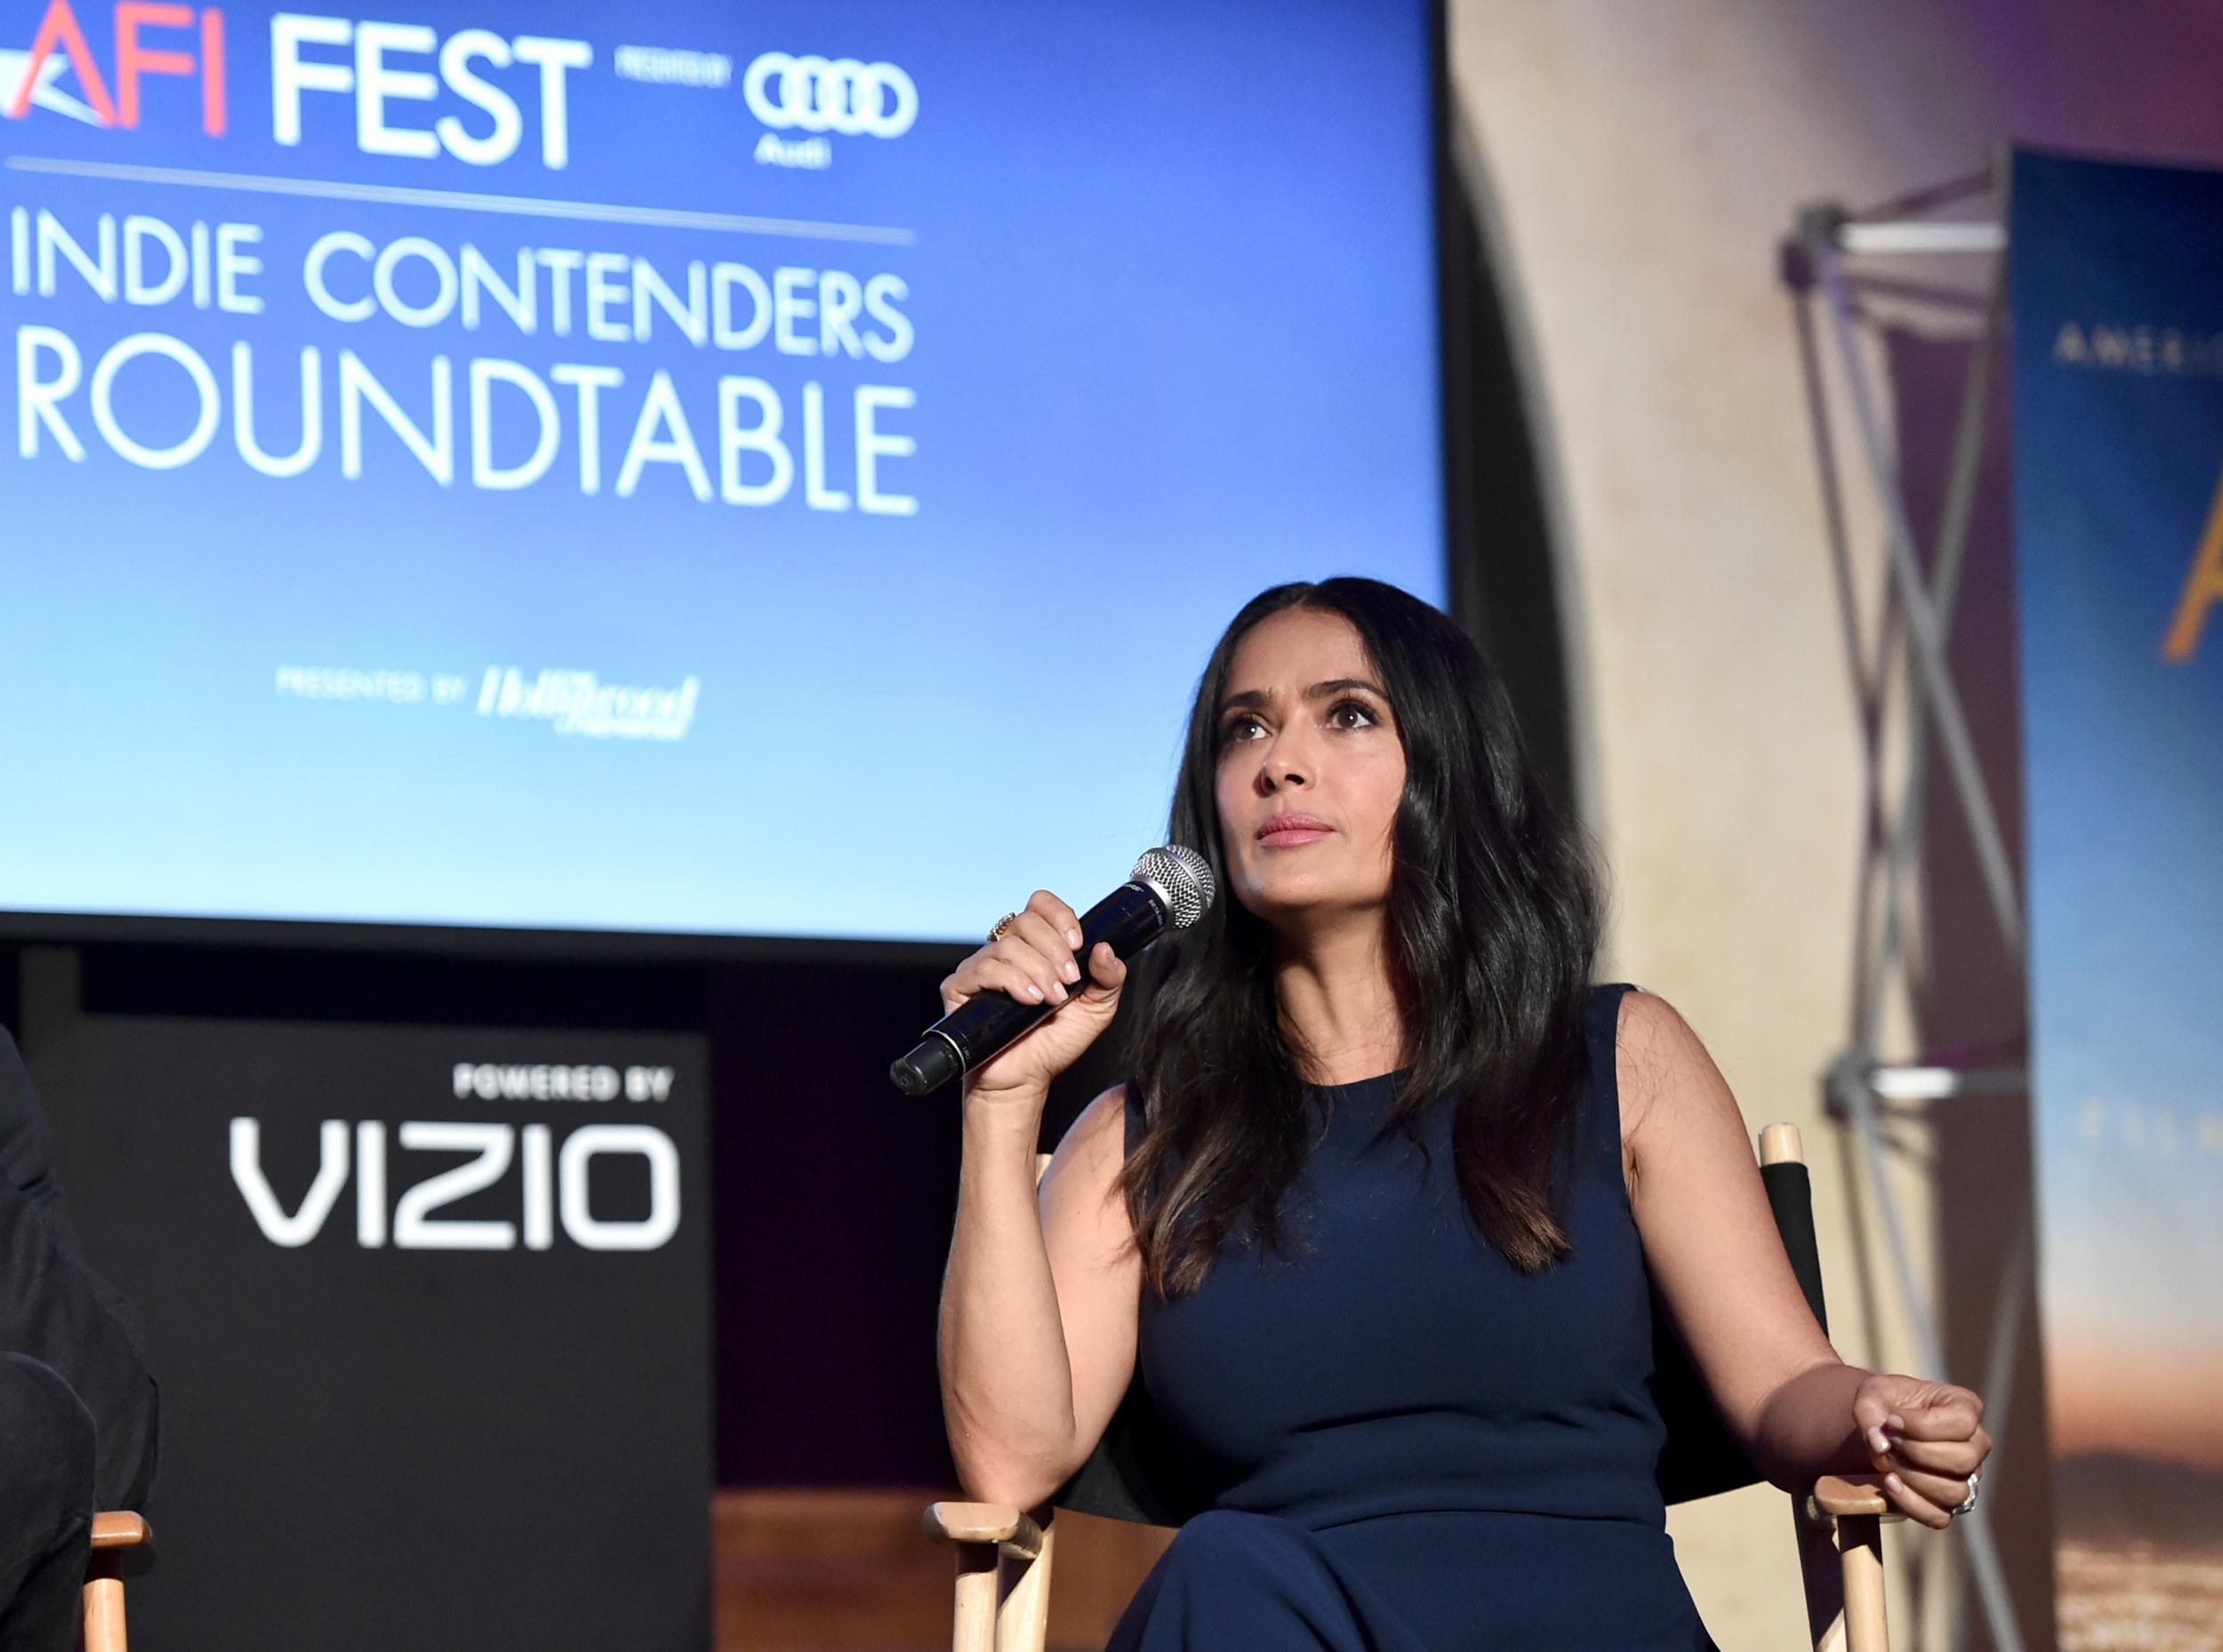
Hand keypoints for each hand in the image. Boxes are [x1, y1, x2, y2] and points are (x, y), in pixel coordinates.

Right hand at [939, 890, 1128, 1108]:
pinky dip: (1013, 982)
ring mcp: (981, 967)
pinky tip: (1030, 1001)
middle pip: (1026, 920)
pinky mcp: (960, 987)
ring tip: (1051, 1000)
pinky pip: (984, 968)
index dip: (1060, 917)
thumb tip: (1105, 947)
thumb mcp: (1097, 1009)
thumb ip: (1109, 977)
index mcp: (1037, 946)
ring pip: (1009, 945)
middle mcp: (1007, 950)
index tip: (1078, 943)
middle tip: (1069, 981)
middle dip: (1054, 950)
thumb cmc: (1055, 1043)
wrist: (1026, 1079)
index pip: (1041, 905)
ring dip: (1038, 971)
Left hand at [1851, 1373, 1990, 1529]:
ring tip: (1888, 1460)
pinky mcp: (1949, 1502)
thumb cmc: (1885, 1403)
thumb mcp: (1870, 1394)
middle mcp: (1976, 1444)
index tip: (1892, 1421)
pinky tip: (1890, 1483)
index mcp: (1965, 1407)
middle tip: (1891, 1441)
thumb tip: (1880, 1446)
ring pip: (1955, 1492)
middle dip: (1918, 1452)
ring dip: (1914, 1478)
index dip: (1923, 1425)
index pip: (1962, 1422)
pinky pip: (1940, 1517)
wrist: (1882, 1424)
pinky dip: (1912, 1504)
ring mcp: (1967, 1477)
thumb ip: (1869, 1413)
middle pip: (1963, 1460)